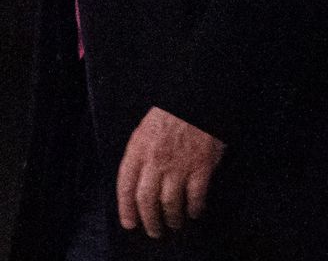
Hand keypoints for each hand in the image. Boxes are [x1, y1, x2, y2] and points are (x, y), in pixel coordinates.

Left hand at [116, 106, 226, 237]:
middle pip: (146, 199)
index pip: (126, 185)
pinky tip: (194, 212)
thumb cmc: (170, 114)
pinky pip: (196, 196)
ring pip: (170, 202)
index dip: (126, 208)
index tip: (129, 222)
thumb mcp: (144, 130)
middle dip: (149, 220)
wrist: (197, 98)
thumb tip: (135, 184)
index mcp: (138, 148)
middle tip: (153, 230)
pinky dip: (194, 208)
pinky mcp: (201, 165)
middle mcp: (156, 159)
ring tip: (174, 223)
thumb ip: (138, 155)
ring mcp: (180, 164)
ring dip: (171, 218)